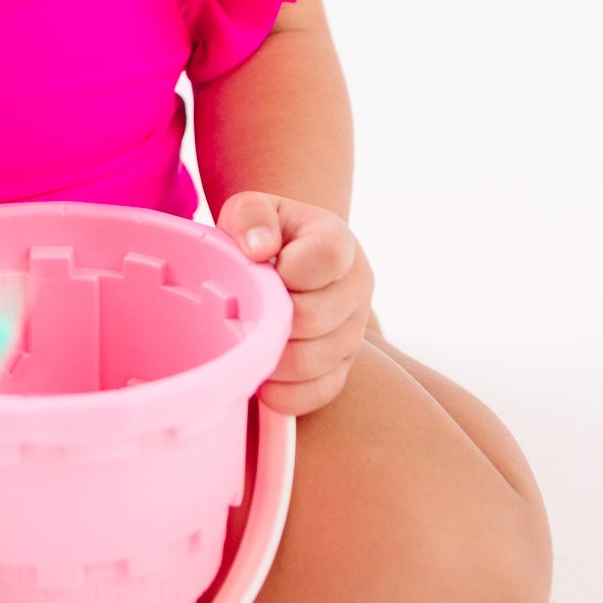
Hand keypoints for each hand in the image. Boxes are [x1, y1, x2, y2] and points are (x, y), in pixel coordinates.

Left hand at [216, 192, 374, 416]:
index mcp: (338, 241)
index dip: (289, 269)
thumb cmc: (264, 234)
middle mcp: (357, 287)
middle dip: (271, 318)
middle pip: (314, 318)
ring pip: (313, 361)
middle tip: (246, 311)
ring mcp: (354, 332)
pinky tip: (262, 377)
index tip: (267, 268)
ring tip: (249, 341)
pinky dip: (284, 393)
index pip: (327, 258)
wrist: (285, 261)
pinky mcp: (343, 367)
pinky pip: (318, 393)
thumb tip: (260, 249)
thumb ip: (251, 215)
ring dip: (271, 358)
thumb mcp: (251, 209)